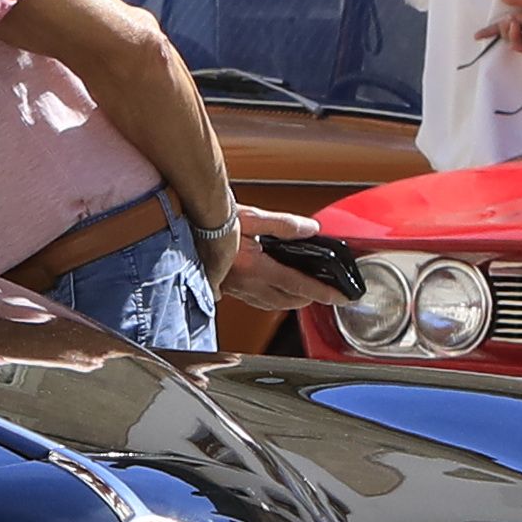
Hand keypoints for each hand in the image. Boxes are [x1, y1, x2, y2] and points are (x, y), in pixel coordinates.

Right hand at [217, 208, 342, 324]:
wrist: (182, 226)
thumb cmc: (211, 220)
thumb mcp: (252, 216)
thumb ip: (284, 225)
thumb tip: (311, 229)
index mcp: (255, 266)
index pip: (298, 285)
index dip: (323, 293)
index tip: (340, 297)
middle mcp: (245, 283)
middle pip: (287, 301)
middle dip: (309, 299)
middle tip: (325, 292)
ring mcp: (235, 288)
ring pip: (271, 304)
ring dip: (291, 301)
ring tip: (304, 293)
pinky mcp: (226, 287)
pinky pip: (255, 300)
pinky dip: (271, 298)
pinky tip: (272, 289)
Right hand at [490, 0, 521, 65]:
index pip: (505, 26)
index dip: (491, 31)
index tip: (477, 36)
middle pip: (508, 35)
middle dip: (502, 30)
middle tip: (508, 22)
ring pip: (515, 43)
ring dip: (511, 35)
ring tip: (514, 24)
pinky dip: (519, 41)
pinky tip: (520, 30)